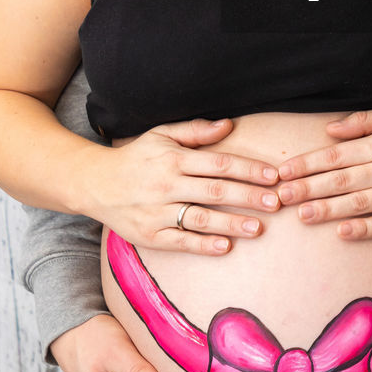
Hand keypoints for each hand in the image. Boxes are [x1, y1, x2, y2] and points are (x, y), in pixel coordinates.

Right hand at [85, 117, 280, 252]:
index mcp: (173, 159)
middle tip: (277, 202)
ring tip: (259, 227)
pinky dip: (203, 245)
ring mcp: (156, 212)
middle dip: (248, 196)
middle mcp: (166, 185)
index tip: (273, 176)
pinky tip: (226, 247)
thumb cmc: (136, 158)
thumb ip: (195, 131)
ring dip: (231, 224)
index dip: (248, 169)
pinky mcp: (149, 235)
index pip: (219, 163)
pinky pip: (179, 241)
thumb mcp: (161, 135)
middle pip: (215, 191)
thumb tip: (229, 125)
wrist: (93, 183)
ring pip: (200, 218)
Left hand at [276, 108, 371, 238]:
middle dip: (309, 188)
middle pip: (342, 180)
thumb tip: (328, 130)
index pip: (337, 155)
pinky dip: (365, 229)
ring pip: (360, 203)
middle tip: (281, 197)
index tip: (283, 172)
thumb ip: (361, 122)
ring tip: (302, 215)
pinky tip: (343, 232)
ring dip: (329, 210)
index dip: (308, 164)